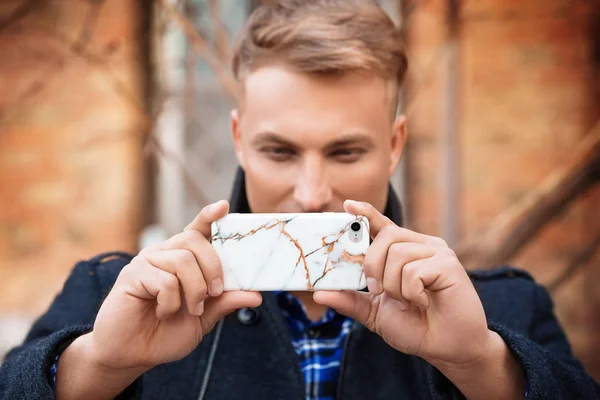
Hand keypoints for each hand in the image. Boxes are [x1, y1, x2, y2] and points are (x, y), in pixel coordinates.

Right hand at [88, 200, 261, 371]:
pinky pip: (164, 281)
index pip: (197, 229)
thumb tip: (256, 295)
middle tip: (215, 293)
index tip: (224, 207)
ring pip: (182, 260)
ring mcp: (146, 262)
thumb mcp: (204, 318)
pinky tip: (162, 312)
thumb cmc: (165, 333)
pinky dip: (171, 303)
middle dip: (213, 267)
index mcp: (181, 258)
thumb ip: (225, 303)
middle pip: (193, 240)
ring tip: (190, 310)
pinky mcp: (132, 275)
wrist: (133, 355)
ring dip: (194, 290)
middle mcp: (163, 254)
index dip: (209, 215)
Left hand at [313, 200, 490, 367]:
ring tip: (409, 301)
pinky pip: (413, 270)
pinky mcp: (448, 263)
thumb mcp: (374, 313)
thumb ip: (350, 300)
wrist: (447, 348)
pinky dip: (412, 293)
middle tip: (379, 290)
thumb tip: (318, 294)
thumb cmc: (416, 327)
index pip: (381, 225)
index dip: (365, 213)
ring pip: (397, 254)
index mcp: (403, 251)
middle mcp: (420, 245)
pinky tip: (425, 302)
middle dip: (373, 266)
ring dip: (395, 286)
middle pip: (385, 237)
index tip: (348, 205)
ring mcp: (437, 252)